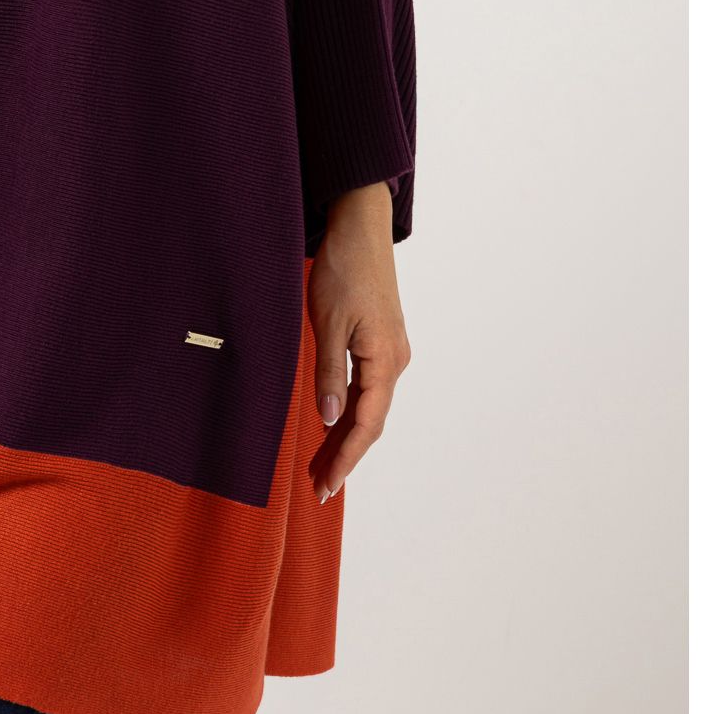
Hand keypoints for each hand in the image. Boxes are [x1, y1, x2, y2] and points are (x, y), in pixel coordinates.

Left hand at [307, 180, 411, 502]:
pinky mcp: (379, 339)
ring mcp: (389, 350)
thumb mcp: (328, 321)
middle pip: (370, 420)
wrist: (360, 226)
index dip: (346, 458)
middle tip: (319, 487)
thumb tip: (327, 418)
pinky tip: (331, 420)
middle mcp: (394, 360)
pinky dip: (349, 409)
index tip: (326, 486)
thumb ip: (328, 371)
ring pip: (368, 405)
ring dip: (346, 434)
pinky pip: (366, 385)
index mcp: (385, 360)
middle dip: (345, 455)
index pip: (367, 424)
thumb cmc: (344, 268)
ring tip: (320, 465)